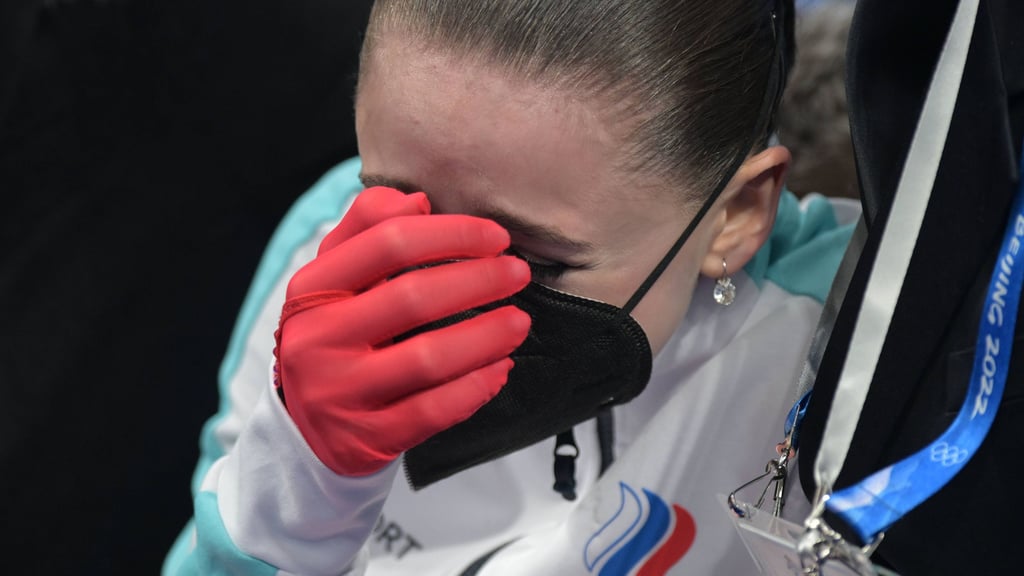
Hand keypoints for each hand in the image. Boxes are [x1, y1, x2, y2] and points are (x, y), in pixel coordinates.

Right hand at [273, 186, 530, 475]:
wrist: (308, 429)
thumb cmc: (337, 336)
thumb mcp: (337, 278)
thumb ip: (368, 229)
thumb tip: (419, 201)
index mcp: (312, 289)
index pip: (387, 243)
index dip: (451, 234)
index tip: (496, 237)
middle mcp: (317, 339)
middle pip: (412, 297)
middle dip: (479, 280)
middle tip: (518, 274)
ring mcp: (339, 393)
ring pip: (428, 358)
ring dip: (486, 335)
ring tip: (519, 321)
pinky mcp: (366, 438)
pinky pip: (434, 411)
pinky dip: (476, 387)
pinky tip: (500, 368)